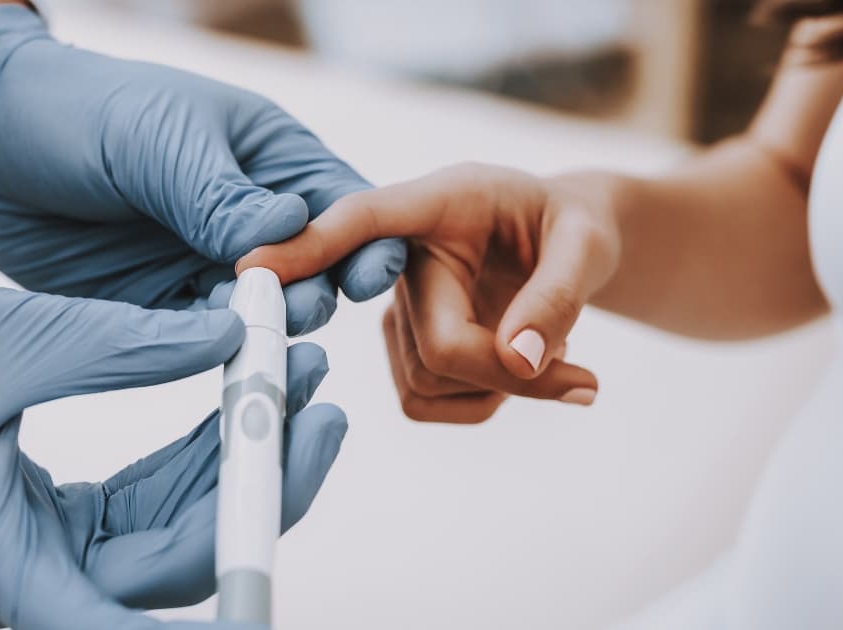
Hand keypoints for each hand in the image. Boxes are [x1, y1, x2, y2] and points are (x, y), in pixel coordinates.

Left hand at [0, 5, 404, 335]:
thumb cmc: (80, 109)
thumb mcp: (157, 140)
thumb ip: (220, 194)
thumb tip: (292, 230)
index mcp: (266, 155)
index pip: (341, 201)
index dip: (362, 238)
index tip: (366, 271)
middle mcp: (246, 214)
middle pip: (313, 265)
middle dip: (317, 289)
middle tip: (299, 307)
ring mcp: (204, 260)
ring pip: (262, 308)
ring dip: (269, 325)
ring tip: (263, 333)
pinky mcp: (160, 303)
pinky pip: (204, 336)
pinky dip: (218, 349)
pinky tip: (221, 357)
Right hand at [0, 287, 346, 627]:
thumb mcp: (2, 343)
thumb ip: (122, 346)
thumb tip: (229, 338)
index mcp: (14, 567)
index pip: (132, 620)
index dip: (230, 600)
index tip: (288, 549)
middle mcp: (49, 580)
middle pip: (194, 558)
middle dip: (267, 481)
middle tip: (319, 400)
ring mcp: (66, 557)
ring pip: (189, 527)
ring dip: (245, 456)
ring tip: (297, 373)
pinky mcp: (75, 526)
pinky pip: (162, 497)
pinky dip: (205, 448)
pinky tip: (243, 389)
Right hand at [241, 163, 615, 422]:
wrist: (567, 246)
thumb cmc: (573, 227)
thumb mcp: (589, 243)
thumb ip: (558, 294)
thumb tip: (520, 359)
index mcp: (438, 203)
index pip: (363, 222)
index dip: (310, 246)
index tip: (253, 267)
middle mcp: (403, 256)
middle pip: (438, 347)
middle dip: (514, 375)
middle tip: (586, 385)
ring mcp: (397, 309)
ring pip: (433, 383)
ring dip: (506, 389)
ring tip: (554, 354)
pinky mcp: (404, 351)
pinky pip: (427, 403)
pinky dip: (482, 404)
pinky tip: (511, 368)